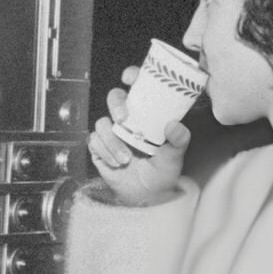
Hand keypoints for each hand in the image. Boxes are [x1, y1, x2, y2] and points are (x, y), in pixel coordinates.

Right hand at [87, 65, 189, 206]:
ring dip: (112, 141)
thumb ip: (178, 141)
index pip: (138, 88)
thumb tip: (175, 126)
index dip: (132, 76)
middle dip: (116, 105)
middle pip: (115, 97)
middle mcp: (128, 120)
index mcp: (147, 114)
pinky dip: (105, 152)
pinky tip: (116, 164)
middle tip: (123, 119)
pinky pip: (94, 141)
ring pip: (102, 123)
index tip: (130, 78)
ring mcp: (112, 132)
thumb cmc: (161, 173)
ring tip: (125, 159)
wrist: (145, 197)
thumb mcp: (174, 158)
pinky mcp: (99, 147)